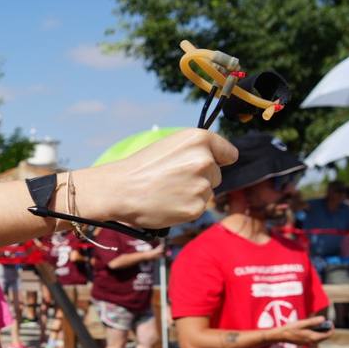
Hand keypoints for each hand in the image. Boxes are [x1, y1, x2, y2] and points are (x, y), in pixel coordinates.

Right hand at [76, 129, 236, 229]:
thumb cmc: (141, 167)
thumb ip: (196, 150)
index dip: (218, 160)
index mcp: (199, 139)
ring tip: (167, 191)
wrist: (119, 190)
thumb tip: (217, 162)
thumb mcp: (171, 146)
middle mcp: (205, 160)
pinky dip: (185, 208)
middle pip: (217, 175)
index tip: (210, 164)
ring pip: (207, 192)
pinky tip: (167, 203)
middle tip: (173, 180)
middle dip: (201, 178)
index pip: (229, 153)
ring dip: (192, 194)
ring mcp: (201, 185)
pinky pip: (198, 208)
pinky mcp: (196, 208)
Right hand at [268, 315, 332, 346]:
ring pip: (320, 339)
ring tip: (319, 324)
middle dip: (327, 330)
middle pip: (325, 337)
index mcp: (313, 337)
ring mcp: (308, 344)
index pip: (328, 335)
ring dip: (322, 332)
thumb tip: (323, 319)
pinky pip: (315, 339)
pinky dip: (316, 334)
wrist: (281, 336)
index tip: (331, 322)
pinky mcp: (305, 343)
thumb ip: (313, 321)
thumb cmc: (291, 329)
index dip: (331, 328)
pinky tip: (312, 329)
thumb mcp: (302, 323)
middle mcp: (312, 342)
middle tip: (326, 322)